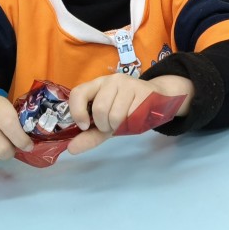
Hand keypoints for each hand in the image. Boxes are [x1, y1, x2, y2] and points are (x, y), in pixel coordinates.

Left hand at [66, 74, 194, 154]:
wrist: (157, 99)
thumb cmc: (127, 110)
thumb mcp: (106, 123)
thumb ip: (89, 135)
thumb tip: (71, 149)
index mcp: (97, 85)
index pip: (78, 93)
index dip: (77, 112)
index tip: (85, 126)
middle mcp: (112, 80)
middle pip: (99, 108)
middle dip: (104, 125)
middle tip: (112, 125)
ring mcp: (129, 84)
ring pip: (116, 115)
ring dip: (119, 126)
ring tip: (125, 122)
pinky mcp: (144, 91)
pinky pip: (132, 117)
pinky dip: (132, 126)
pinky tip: (136, 119)